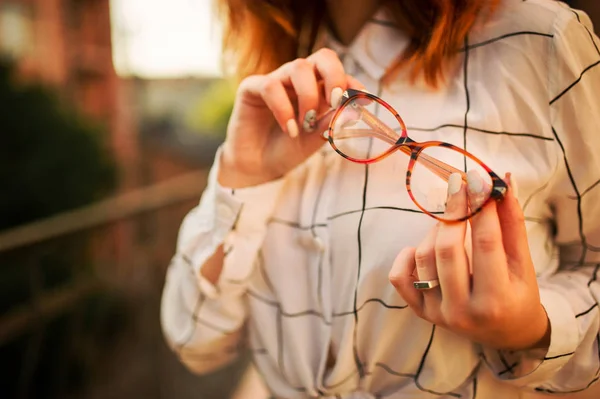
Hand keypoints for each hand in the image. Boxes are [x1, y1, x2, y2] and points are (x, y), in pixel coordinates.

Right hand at [219, 48, 363, 187]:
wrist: (257, 167)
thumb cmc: (287, 150)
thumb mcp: (315, 139)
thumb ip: (330, 123)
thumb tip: (353, 110)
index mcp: (319, 89)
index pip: (340, 74)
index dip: (353, 83)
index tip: (363, 102)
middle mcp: (299, 80)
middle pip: (323, 57)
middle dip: (335, 76)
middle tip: (335, 101)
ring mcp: (276, 81)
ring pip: (299, 67)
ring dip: (309, 96)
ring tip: (307, 124)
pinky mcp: (252, 88)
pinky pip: (270, 86)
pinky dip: (284, 109)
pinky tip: (289, 130)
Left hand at [389, 173, 550, 350]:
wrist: (506, 332)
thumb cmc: (517, 293)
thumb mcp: (523, 263)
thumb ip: (512, 223)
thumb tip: (502, 180)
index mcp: (496, 301)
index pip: (486, 244)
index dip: (481, 208)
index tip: (478, 180)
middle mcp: (463, 311)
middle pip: (448, 250)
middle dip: (454, 212)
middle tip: (459, 186)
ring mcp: (437, 313)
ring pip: (425, 257)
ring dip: (436, 229)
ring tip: (451, 219)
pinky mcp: (421, 311)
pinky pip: (399, 277)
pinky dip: (407, 256)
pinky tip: (422, 247)